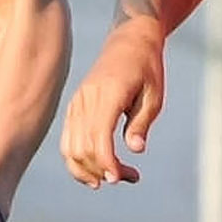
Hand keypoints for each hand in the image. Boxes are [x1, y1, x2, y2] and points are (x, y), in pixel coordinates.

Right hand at [64, 22, 166, 186]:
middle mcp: (86, 100)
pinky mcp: (74, 108)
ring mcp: (76, 104)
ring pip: (70, 148)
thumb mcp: (154, 96)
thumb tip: (135, 150)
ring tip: (115, 177)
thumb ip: (141, 122)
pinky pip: (68, 140)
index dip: (107, 162)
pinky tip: (96, 170)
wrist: (129, 42)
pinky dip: (78, 160)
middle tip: (131, 177)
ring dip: (89, 170)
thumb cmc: (146, 69)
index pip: (99, 137)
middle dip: (104, 170)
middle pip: (83, 148)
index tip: (120, 178)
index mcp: (108, 95)